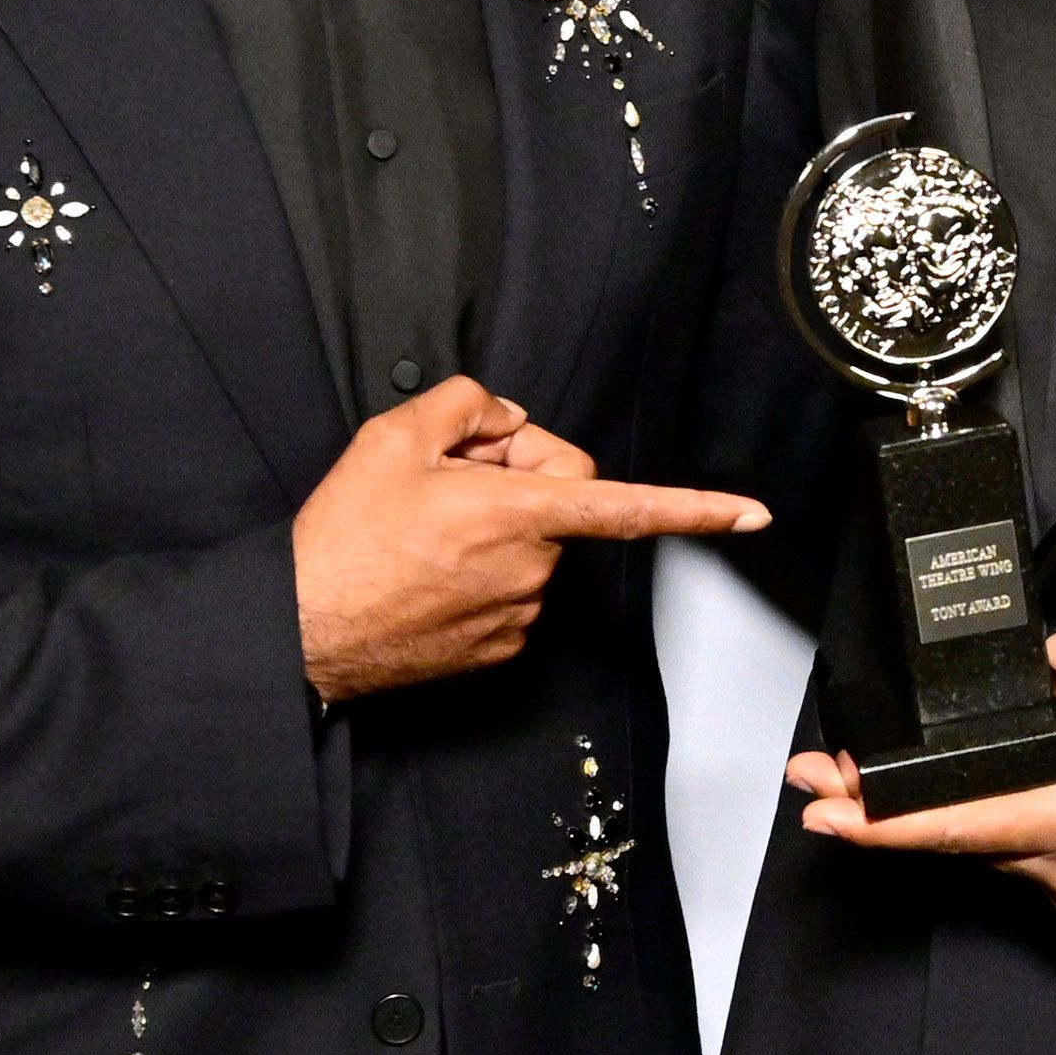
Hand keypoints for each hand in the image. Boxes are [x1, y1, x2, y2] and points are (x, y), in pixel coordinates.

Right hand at [293, 374, 768, 700]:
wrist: (302, 630)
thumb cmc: (343, 538)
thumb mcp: (393, 438)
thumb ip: (468, 406)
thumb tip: (506, 420)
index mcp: (518, 514)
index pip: (626, 505)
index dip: (697, 508)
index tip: (753, 514)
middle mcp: (533, 569)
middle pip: (562, 500)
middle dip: (522, 478)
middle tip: (449, 477)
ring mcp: (519, 615)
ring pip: (534, 546)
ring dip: (498, 527)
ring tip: (422, 530)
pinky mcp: (499, 649)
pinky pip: (512, 589)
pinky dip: (481, 571)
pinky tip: (426, 569)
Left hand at [788, 615, 1055, 917]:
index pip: (959, 826)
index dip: (883, 822)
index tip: (826, 810)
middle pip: (960, 841)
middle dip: (887, 812)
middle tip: (822, 784)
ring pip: (993, 850)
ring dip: (940, 820)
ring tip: (884, 787)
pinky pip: (1029, 858)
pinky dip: (993, 827)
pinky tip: (981, 798)